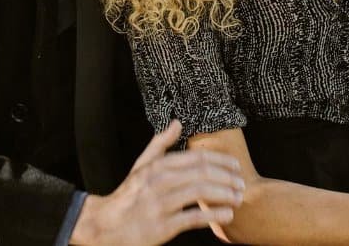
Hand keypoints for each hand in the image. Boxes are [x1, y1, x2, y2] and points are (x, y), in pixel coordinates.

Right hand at [70, 120, 244, 245]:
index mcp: (157, 166)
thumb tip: (177, 122)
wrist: (106, 225)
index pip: (197, 158)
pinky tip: (227, 215)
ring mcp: (160, 204)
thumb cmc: (128, 195)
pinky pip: (193, 218)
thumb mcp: (141, 166)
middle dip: (227, 178)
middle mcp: (159, 182)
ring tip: (238, 198)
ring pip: (200, 193)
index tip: (236, 166)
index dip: (221, 161)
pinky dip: (213, 216)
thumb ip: (160, 144)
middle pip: (203, 174)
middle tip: (242, 184)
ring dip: (225, 194)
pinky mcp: (162, 227)